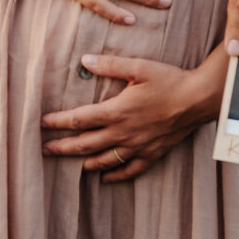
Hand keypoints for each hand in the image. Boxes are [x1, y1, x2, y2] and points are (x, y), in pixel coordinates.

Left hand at [40, 53, 219, 181]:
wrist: (197, 99)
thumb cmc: (168, 80)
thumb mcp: (139, 67)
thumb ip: (110, 65)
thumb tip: (84, 60)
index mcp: (117, 111)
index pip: (78, 120)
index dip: (57, 122)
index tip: (41, 123)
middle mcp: (123, 133)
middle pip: (84, 145)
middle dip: (61, 147)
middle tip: (43, 150)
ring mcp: (137, 147)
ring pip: (102, 161)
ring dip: (82, 162)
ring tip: (67, 162)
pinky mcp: (151, 154)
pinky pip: (128, 171)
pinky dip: (113, 176)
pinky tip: (104, 178)